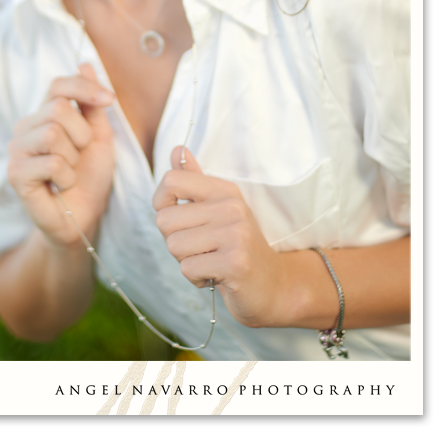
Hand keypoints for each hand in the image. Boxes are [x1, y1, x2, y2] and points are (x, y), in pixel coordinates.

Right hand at [7, 64, 114, 248]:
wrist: (84, 217)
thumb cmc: (89, 176)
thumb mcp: (98, 134)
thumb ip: (91, 102)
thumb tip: (84, 62)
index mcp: (43, 114)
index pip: (57, 85)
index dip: (84, 88)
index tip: (109, 100)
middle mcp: (25, 128)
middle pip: (57, 109)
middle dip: (82, 134)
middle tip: (80, 155)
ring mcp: (16, 150)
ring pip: (53, 134)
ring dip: (74, 157)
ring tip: (69, 172)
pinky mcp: (15, 174)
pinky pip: (51, 162)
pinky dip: (66, 176)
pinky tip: (60, 186)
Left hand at [153, 146, 287, 327]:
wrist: (274, 285)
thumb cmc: (236, 247)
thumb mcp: (217, 210)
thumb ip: (194, 181)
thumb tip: (177, 149)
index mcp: (224, 190)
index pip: (171, 180)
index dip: (161, 203)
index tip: (176, 219)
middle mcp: (231, 207)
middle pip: (164, 220)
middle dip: (174, 240)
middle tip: (200, 248)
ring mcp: (236, 234)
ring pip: (174, 246)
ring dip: (186, 261)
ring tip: (210, 261)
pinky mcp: (236, 262)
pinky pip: (188, 269)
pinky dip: (196, 278)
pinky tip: (216, 276)